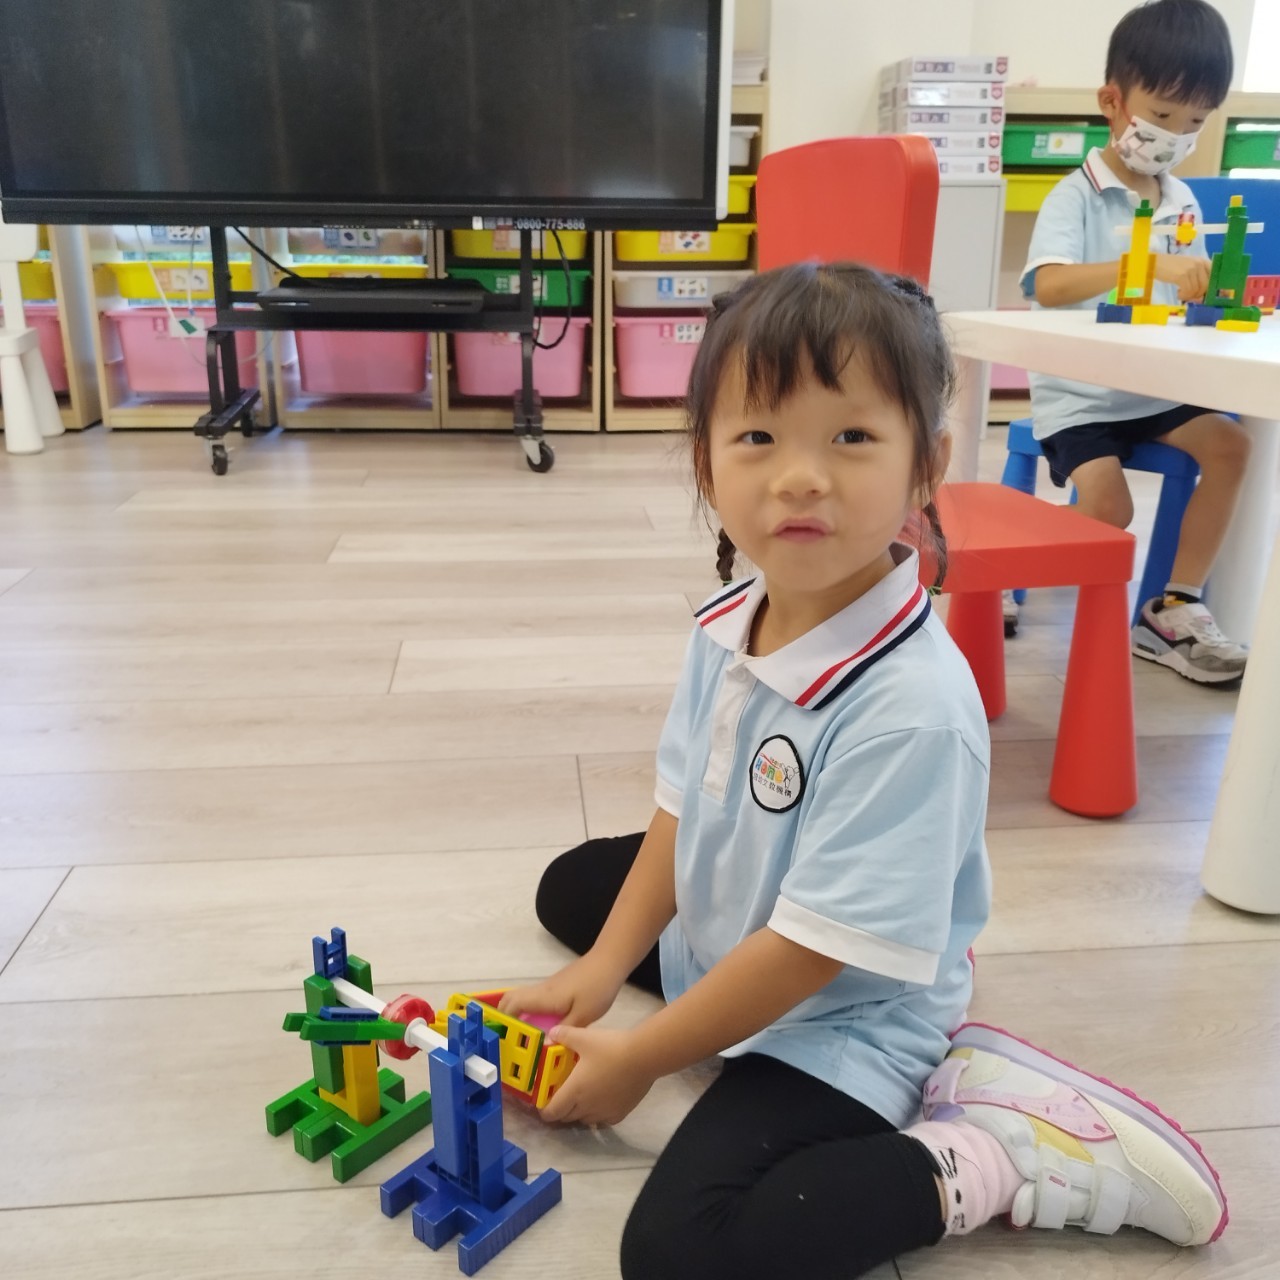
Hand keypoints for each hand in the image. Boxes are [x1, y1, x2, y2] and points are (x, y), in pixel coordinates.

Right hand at [497, 952, 623, 1028]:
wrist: (609, 961)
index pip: (512, 1004)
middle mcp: (541, 990)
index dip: (503, 1020)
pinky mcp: (557, 985)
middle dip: (505, 1016)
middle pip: (511, 998)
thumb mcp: (584, 1015)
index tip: (501, 1037)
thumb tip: (544, 1045)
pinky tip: (543, 1024)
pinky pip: (535, 999)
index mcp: (544, 997)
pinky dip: (530, 1010)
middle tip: (509, 1038)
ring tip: (523, 1036)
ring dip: (518, 1013)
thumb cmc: (596, 987)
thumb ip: (564, 1030)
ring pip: (523, 998)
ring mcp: (549, 986)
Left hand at [538, 1024, 654, 1125]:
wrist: (643, 1057)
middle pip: (567, 1117)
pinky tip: (601, 1100)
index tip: (543, 1103)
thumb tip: (551, 1033)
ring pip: (584, 1119)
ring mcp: (604, 1113)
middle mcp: (587, 1107)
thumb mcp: (584, 1037)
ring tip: (581, 1096)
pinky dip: (597, 1114)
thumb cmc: (610, 1047)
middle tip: (561, 1094)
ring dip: (578, 1112)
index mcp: (574, 1091)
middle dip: (561, 1109)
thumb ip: (565, 1035)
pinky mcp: (620, 1113)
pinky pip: (603, 1120)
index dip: (545, 1111)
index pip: (552, 1112)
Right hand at [1154, 254, 1210, 301]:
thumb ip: (1196, 280)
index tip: (1202, 295)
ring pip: (1196, 290)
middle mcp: (1199, 263)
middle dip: (1197, 295)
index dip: (1210, 288)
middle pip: (1205, 286)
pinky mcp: (1182, 276)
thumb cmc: (1170, 267)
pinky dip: (1183, 296)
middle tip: (1188, 297)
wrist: (1155, 263)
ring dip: (1188, 296)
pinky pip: (1188, 291)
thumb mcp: (1187, 269)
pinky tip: (1178, 294)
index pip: (1214, 276)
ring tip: (1181, 295)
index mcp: (1203, 261)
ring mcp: (1191, 269)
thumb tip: (1201, 298)